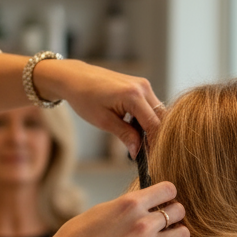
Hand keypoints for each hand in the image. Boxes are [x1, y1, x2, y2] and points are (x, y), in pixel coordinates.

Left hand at [33, 58, 162, 155]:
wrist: (75, 78)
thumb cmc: (85, 98)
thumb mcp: (104, 121)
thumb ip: (125, 135)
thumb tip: (138, 151)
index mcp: (134, 95)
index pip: (154, 125)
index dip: (154, 143)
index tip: (152, 158)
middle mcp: (143, 87)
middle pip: (161, 117)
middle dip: (156, 136)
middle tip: (147, 153)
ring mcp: (143, 84)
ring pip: (158, 111)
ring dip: (152, 127)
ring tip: (139, 142)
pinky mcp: (140, 85)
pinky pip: (150, 105)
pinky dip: (147, 118)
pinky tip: (136, 128)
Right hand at [49, 181, 188, 236]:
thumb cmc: (79, 235)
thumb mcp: (104, 208)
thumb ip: (129, 206)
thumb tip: (147, 204)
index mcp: (131, 203)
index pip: (168, 189)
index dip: (167, 194)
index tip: (163, 200)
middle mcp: (143, 222)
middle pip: (178, 211)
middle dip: (173, 214)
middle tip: (165, 220)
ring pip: (182, 234)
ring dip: (177, 235)